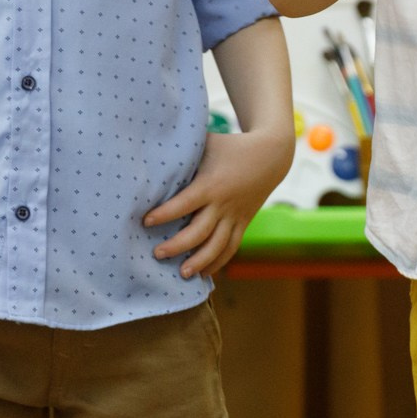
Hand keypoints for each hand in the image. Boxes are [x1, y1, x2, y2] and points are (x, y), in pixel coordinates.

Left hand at [145, 126, 293, 277]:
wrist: (271, 156)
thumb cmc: (229, 146)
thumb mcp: (207, 143)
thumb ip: (184, 151)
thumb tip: (152, 151)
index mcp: (210, 184)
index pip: (184, 204)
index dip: (164, 214)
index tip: (145, 222)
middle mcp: (223, 204)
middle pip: (199, 232)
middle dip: (177, 246)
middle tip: (157, 254)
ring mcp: (235, 216)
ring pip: (217, 246)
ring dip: (199, 262)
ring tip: (181, 274)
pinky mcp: (243, 223)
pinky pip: (231, 247)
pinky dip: (218, 262)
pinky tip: (203, 274)